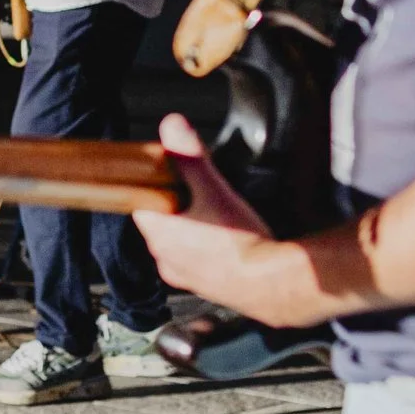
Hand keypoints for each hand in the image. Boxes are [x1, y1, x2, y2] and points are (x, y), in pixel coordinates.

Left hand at [132, 113, 290, 321]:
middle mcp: (163, 257)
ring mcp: (182, 275)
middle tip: (201, 193)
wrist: (273, 282)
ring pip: (178, 242)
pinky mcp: (203, 287)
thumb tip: (172, 126)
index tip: (171, 176)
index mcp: (157, 233)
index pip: (141, 201)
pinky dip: (206, 249)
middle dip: (176, 205)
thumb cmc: (241, 241)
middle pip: (160, 221)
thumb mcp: (214, 188)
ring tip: (217, 216)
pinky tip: (228, 240)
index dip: (155, 185)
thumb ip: (191, 157)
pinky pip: (196, 261)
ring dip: (192, 228)